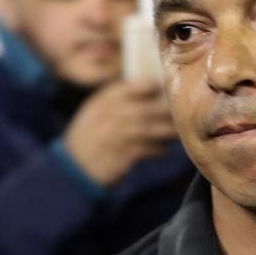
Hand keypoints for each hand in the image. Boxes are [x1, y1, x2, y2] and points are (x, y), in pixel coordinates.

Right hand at [62, 80, 177, 186]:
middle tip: (182, 112)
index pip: (132, 86)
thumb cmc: (88, 139)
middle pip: (149, 108)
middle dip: (168, 110)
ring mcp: (118, 135)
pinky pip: (151, 148)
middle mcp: (111, 115)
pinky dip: (160, 149)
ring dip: (169, 130)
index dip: (153, 85)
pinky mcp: (125, 155)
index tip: (165, 88)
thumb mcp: (94, 113)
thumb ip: (116, 101)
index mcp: (102, 101)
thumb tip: (151, 92)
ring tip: (177, 132)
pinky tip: (164, 149)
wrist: (73, 169)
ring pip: (154, 128)